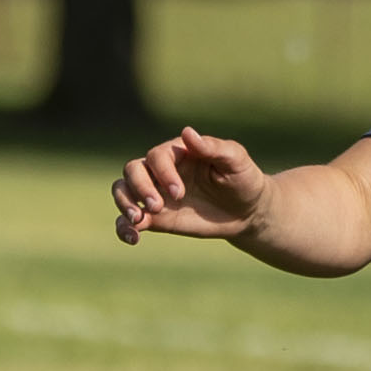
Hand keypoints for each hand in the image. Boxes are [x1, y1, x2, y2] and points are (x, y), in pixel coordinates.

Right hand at [113, 127, 268, 244]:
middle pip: (132, 170)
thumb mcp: (236, 161)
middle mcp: (163, 171)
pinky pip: (127, 220)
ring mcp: (156, 193)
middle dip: (139, 187)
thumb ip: (213, 147)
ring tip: (138, 220)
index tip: (180, 192)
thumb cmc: (244, 179)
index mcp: (180, 152)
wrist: (248, 210)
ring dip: (124, 203)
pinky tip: (134, 238)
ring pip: (122, 190)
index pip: (156, 156)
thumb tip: (187, 132)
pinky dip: (123, 228)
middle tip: (158, 206)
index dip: (162, 173)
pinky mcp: (155, 217)